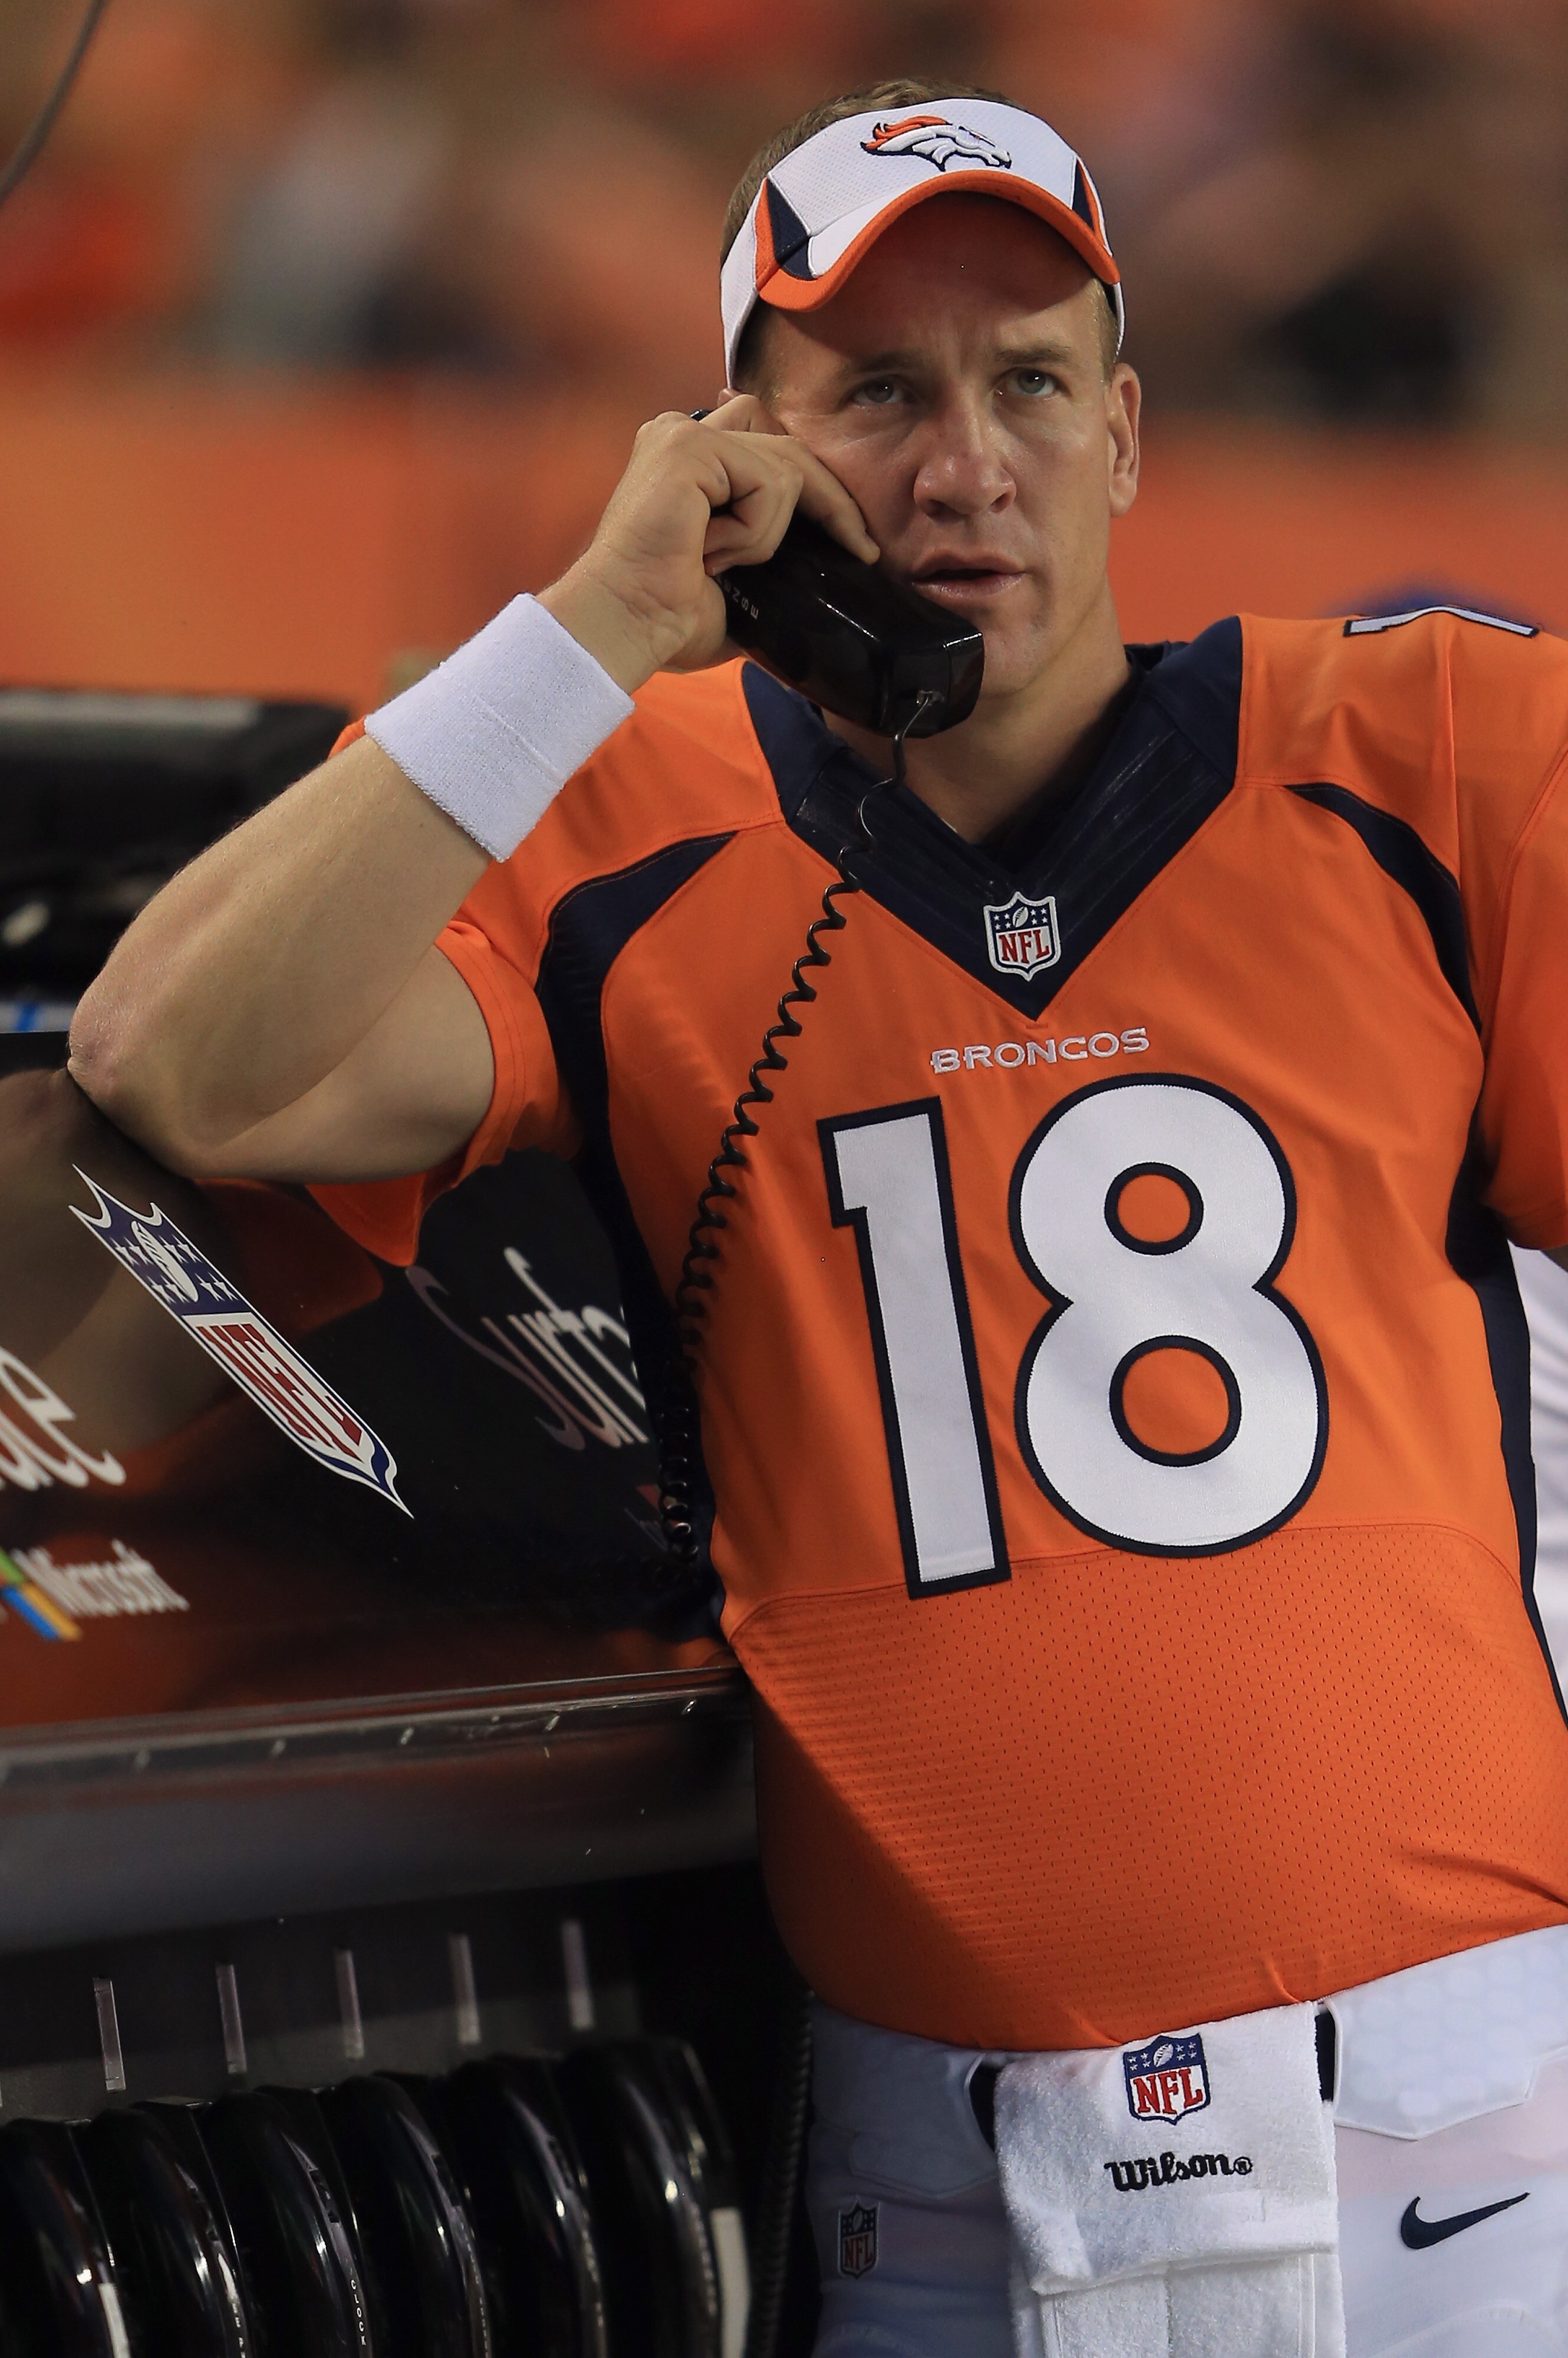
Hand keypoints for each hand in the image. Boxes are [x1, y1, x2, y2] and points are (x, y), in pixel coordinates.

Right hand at [538, 395, 877, 691]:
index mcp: (690, 461)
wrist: (627, 626)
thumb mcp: (736, 583)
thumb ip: (770, 559)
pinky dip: (756, 530)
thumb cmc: (666, 616)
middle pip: (789, 445)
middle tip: (861, 547)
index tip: (852, 538)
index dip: (818, 486)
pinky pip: (768, 482)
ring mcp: (683, 435)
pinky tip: (712, 553)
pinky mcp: (688, 448)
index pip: (773, 445)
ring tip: (724, 563)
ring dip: (771, 532)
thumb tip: (819, 582)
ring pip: (784, 467)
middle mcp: (682, 434)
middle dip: (833, 499)